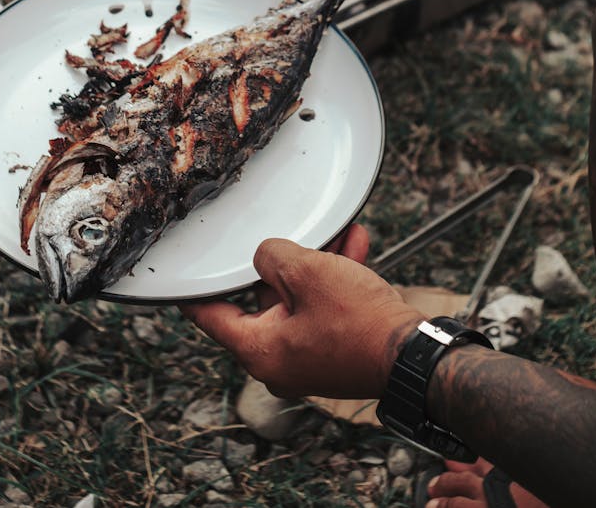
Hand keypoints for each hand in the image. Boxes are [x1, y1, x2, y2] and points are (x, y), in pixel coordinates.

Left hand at [180, 225, 423, 398]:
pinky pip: (324, 308)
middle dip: (282, 262)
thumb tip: (266, 257)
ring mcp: (307, 358)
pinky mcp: (333, 351)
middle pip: (262, 300)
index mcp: (260, 350)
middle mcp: (279, 361)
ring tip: (335, 234)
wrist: (414, 356)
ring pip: (299, 298)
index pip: (212, 317)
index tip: (181, 280)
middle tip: (290, 236)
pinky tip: (352, 245)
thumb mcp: (306, 273)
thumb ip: (272, 257)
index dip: (196, 292)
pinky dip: (334, 280)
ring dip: (316, 264)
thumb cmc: (359, 323)